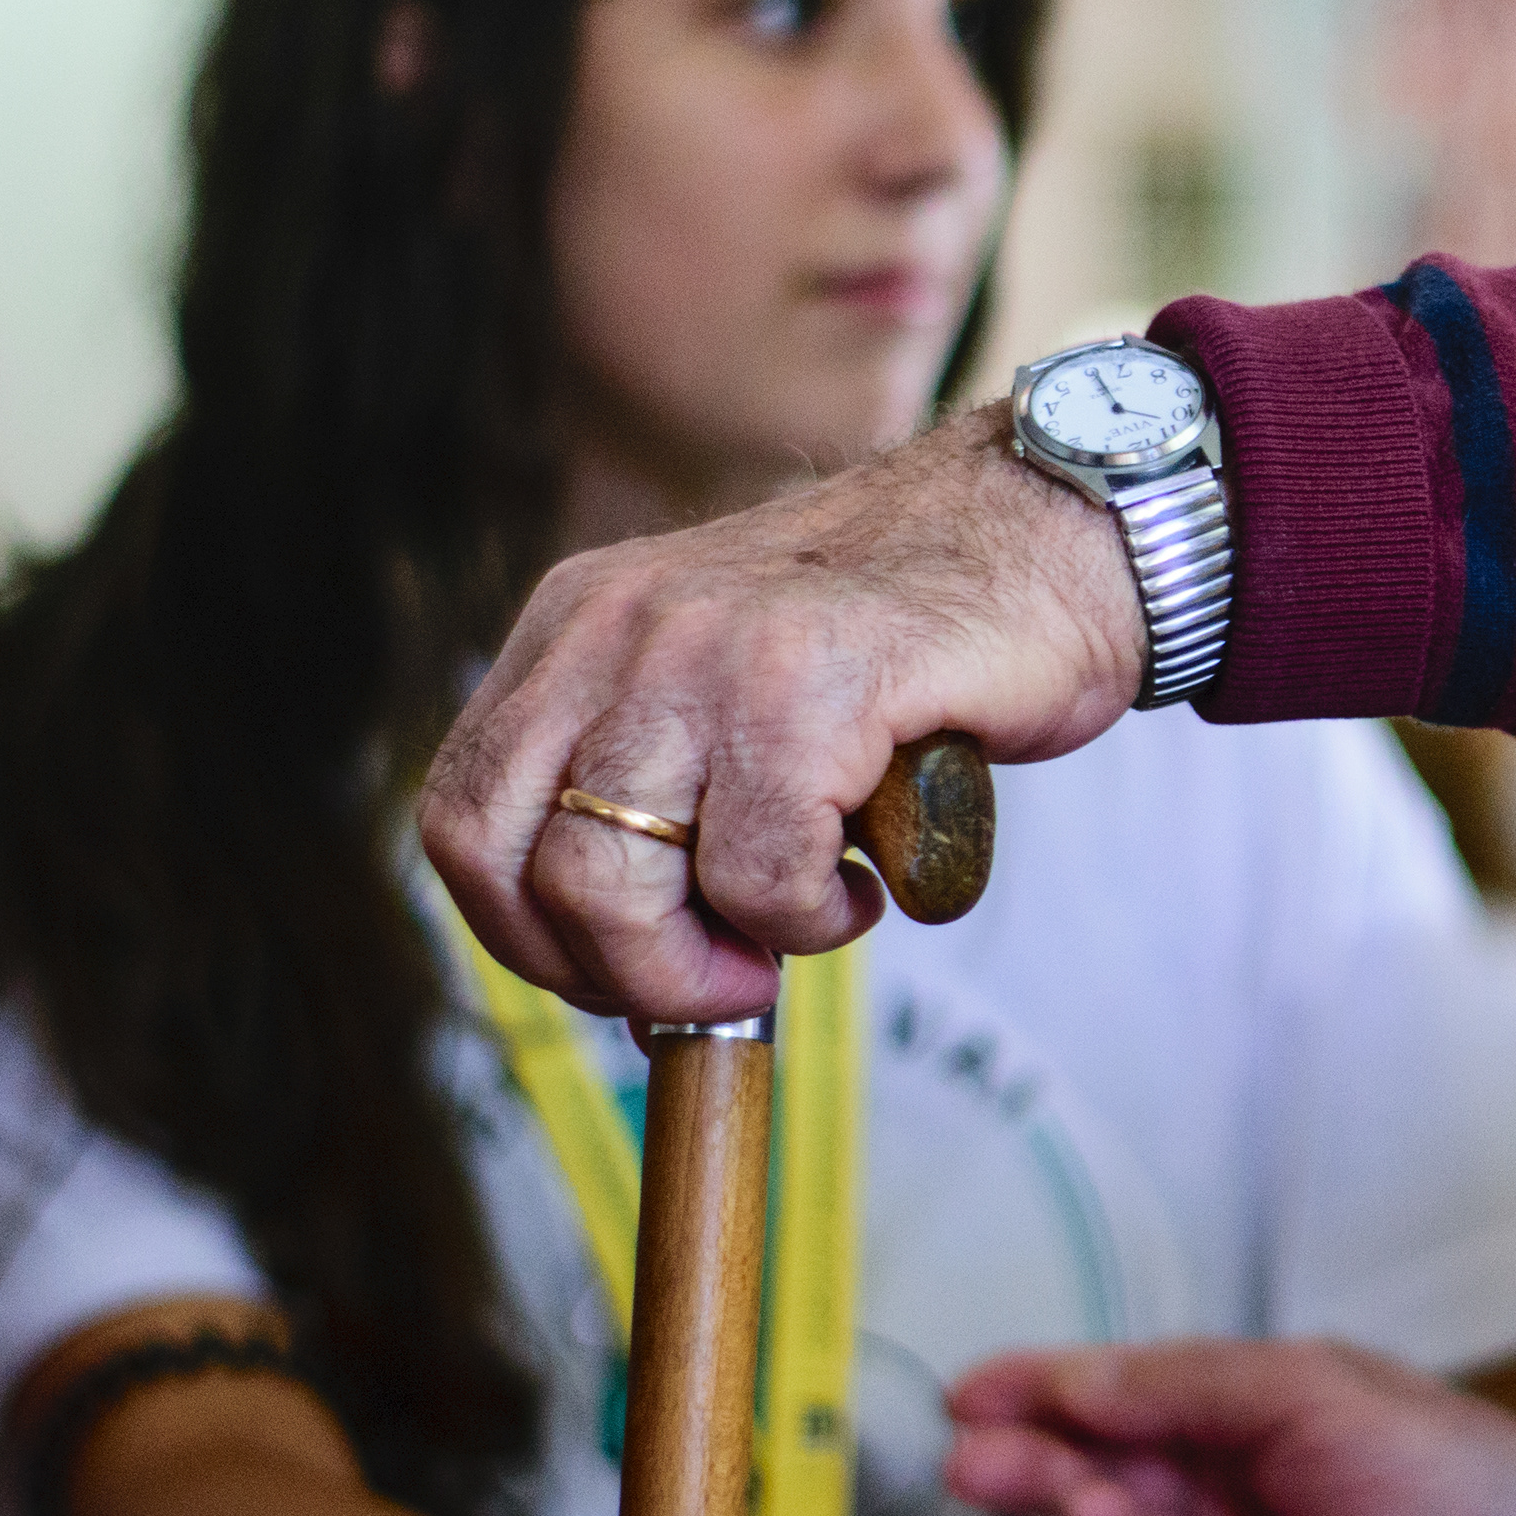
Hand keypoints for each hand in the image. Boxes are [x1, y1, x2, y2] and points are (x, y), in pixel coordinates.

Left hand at [422, 403, 1141, 1022]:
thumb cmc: (907, 636)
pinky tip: (861, 887)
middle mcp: (622, 626)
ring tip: (796, 932)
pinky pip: (757, 874)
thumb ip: (661, 793)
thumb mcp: (732, 687)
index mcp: (581, 623)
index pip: (464, 813)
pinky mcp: (808, 684)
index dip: (525, 931)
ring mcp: (707, 649)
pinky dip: (807, 921)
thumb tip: (623, 982)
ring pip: (615, 886)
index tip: (614, 974)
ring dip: (707, 964)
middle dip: (619, 971)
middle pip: (525, 865)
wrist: (1051, 530)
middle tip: (719, 985)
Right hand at [948, 1341, 1515, 1515]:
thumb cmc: (1428, 1462)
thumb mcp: (1299, 1389)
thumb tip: (1070, 1380)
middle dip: (1031, 1469)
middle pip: (1084, 1476)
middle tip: (983, 1469)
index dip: (1037, 1392)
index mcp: (1227, 1411)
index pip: (1109, 1396)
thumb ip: (1179, 1387)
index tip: (968, 1396)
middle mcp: (1207, 1490)